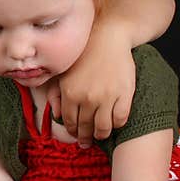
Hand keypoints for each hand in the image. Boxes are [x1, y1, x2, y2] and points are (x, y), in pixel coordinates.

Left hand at [49, 22, 134, 148]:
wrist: (108, 37)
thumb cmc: (84, 54)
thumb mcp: (64, 73)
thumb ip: (55, 94)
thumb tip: (55, 114)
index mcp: (70, 93)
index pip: (70, 122)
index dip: (73, 131)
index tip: (75, 135)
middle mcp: (87, 98)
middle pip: (85, 128)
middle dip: (85, 138)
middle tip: (86, 143)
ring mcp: (107, 97)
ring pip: (103, 128)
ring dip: (101, 135)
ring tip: (100, 135)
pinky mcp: (124, 94)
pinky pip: (121, 119)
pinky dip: (117, 124)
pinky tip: (114, 123)